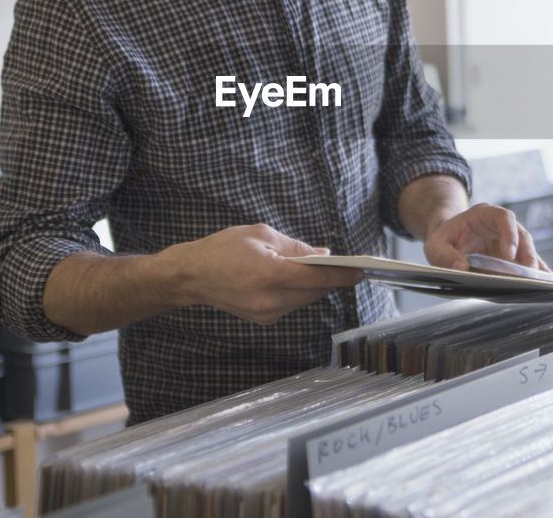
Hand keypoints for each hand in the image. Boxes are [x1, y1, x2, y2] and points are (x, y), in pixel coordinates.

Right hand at [173, 224, 362, 324]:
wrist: (193, 275)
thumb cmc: (223, 249)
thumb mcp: (261, 234)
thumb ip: (295, 247)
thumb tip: (322, 256)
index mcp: (270, 274)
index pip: (316, 279)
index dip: (341, 276)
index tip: (359, 272)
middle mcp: (269, 299)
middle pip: (314, 293)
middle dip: (327, 279)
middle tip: (339, 265)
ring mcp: (266, 313)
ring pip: (304, 300)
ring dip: (312, 286)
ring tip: (310, 269)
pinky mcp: (263, 319)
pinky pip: (290, 305)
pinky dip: (296, 292)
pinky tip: (290, 278)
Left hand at [423, 203, 549, 272]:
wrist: (449, 238)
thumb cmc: (444, 238)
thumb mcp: (435, 245)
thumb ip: (443, 256)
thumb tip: (461, 269)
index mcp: (485, 214)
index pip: (503, 218)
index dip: (509, 234)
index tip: (509, 253)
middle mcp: (502, 225)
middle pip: (522, 235)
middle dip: (527, 255)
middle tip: (528, 275)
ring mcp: (510, 240)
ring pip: (528, 250)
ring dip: (533, 266)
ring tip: (538, 284)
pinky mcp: (513, 255)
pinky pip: (527, 262)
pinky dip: (535, 273)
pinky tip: (542, 286)